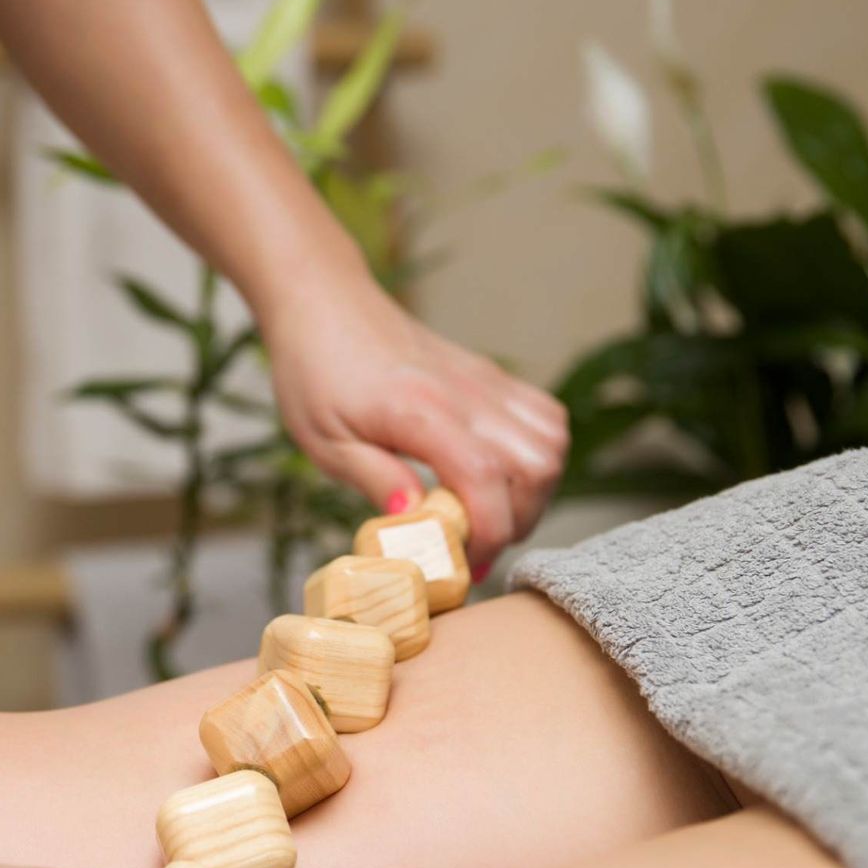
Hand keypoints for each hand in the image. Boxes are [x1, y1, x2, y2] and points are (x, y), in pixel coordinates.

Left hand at [263, 274, 568, 570]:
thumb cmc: (315, 373)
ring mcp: (486, 381)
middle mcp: (465, 392)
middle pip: (535, 466)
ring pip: (552, 444)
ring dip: (533, 492)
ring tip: (489, 514)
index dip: (489, 532)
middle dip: (516, 521)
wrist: (325, 305)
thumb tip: (414, 522)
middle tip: (475, 545)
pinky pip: (546, 420)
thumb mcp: (324, 440)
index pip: (484, 479)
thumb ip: (375, 479)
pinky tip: (499, 477)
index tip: (468, 563)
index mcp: (419, 409)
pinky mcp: (492, 377)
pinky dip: (538, 457)